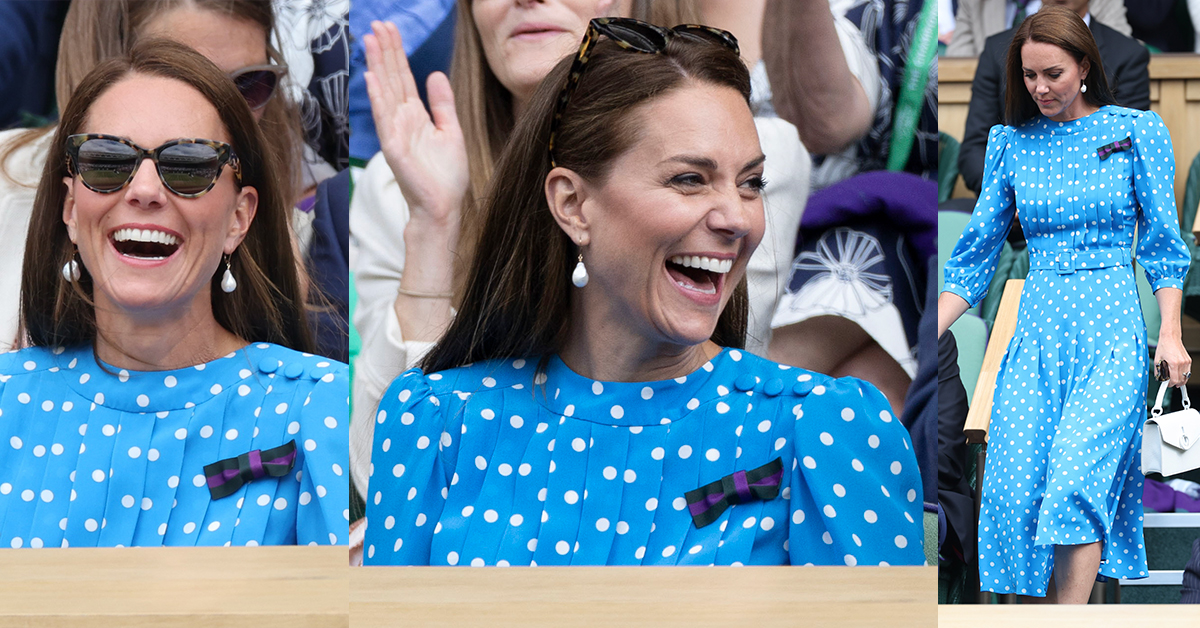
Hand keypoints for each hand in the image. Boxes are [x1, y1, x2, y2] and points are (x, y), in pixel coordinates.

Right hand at [363, 21, 468, 225]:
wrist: (443, 206)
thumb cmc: (446, 176)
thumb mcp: (451, 131)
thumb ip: (442, 103)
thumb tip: (435, 74)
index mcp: (416, 116)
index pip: (403, 77)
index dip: (396, 53)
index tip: (390, 29)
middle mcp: (402, 120)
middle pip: (390, 78)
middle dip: (384, 51)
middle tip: (376, 25)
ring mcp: (395, 132)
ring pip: (384, 91)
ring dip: (377, 66)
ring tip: (370, 40)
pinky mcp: (394, 147)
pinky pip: (384, 118)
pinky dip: (378, 98)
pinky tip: (372, 78)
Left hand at [1153, 337, 1190, 388]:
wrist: (1170, 337)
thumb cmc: (1164, 346)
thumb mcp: (1157, 359)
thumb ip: (1158, 370)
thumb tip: (1159, 377)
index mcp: (1174, 363)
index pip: (1175, 380)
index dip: (1170, 384)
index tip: (1167, 385)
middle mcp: (1182, 363)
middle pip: (1181, 379)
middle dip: (1176, 383)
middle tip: (1170, 383)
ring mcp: (1187, 361)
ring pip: (1186, 376)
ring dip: (1181, 380)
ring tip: (1175, 380)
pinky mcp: (1189, 360)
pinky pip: (1188, 371)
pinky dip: (1184, 374)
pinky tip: (1179, 375)